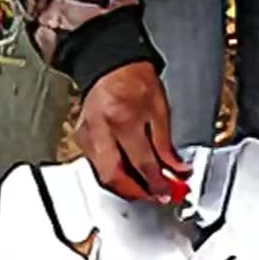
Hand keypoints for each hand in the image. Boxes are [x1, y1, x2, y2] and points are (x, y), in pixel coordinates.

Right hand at [73, 61, 189, 200]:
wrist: (110, 64)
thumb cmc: (135, 80)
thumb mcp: (160, 110)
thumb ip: (166, 145)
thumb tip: (177, 170)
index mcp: (123, 120)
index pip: (142, 163)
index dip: (158, 182)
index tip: (170, 190)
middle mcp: (101, 130)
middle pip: (114, 177)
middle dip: (136, 193)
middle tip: (155, 195)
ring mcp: (87, 135)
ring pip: (102, 175)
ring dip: (125, 186)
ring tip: (146, 187)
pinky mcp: (81, 137)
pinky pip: (97, 165)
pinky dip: (114, 174)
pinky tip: (130, 174)